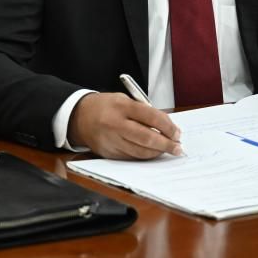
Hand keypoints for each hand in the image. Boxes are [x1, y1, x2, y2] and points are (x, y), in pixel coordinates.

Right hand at [67, 93, 182, 159]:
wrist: (79, 116)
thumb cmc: (107, 106)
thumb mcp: (125, 100)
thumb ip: (144, 112)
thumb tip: (167, 127)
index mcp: (122, 106)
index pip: (151, 117)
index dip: (168, 126)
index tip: (177, 132)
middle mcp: (115, 124)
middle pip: (147, 138)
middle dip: (166, 144)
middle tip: (177, 147)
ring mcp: (111, 140)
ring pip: (140, 151)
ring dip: (157, 152)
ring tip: (167, 150)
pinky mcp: (108, 153)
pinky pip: (131, 157)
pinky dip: (144, 156)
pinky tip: (152, 153)